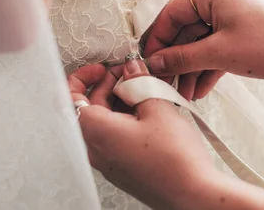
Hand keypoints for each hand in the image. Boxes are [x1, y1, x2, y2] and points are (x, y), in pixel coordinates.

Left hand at [67, 61, 219, 209]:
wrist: (191, 195)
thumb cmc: (174, 159)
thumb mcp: (158, 107)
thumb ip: (140, 82)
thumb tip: (132, 68)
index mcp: (97, 131)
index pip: (71, 97)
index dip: (84, 76)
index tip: (103, 68)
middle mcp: (97, 149)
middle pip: (89, 107)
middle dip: (109, 85)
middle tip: (133, 74)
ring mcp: (109, 161)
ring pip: (104, 121)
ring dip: (121, 101)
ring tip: (148, 91)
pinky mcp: (123, 167)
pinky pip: (116, 135)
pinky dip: (128, 118)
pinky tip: (151, 111)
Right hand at [143, 0, 263, 99]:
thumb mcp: (218, 54)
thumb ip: (181, 58)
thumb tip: (155, 62)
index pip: (172, 13)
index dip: (158, 40)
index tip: (149, 62)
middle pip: (186, 29)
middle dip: (177, 60)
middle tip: (165, 82)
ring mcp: (233, 13)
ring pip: (201, 41)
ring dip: (192, 67)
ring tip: (184, 94)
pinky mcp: (242, 29)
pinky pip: (217, 46)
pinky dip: (208, 66)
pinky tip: (200, 89)